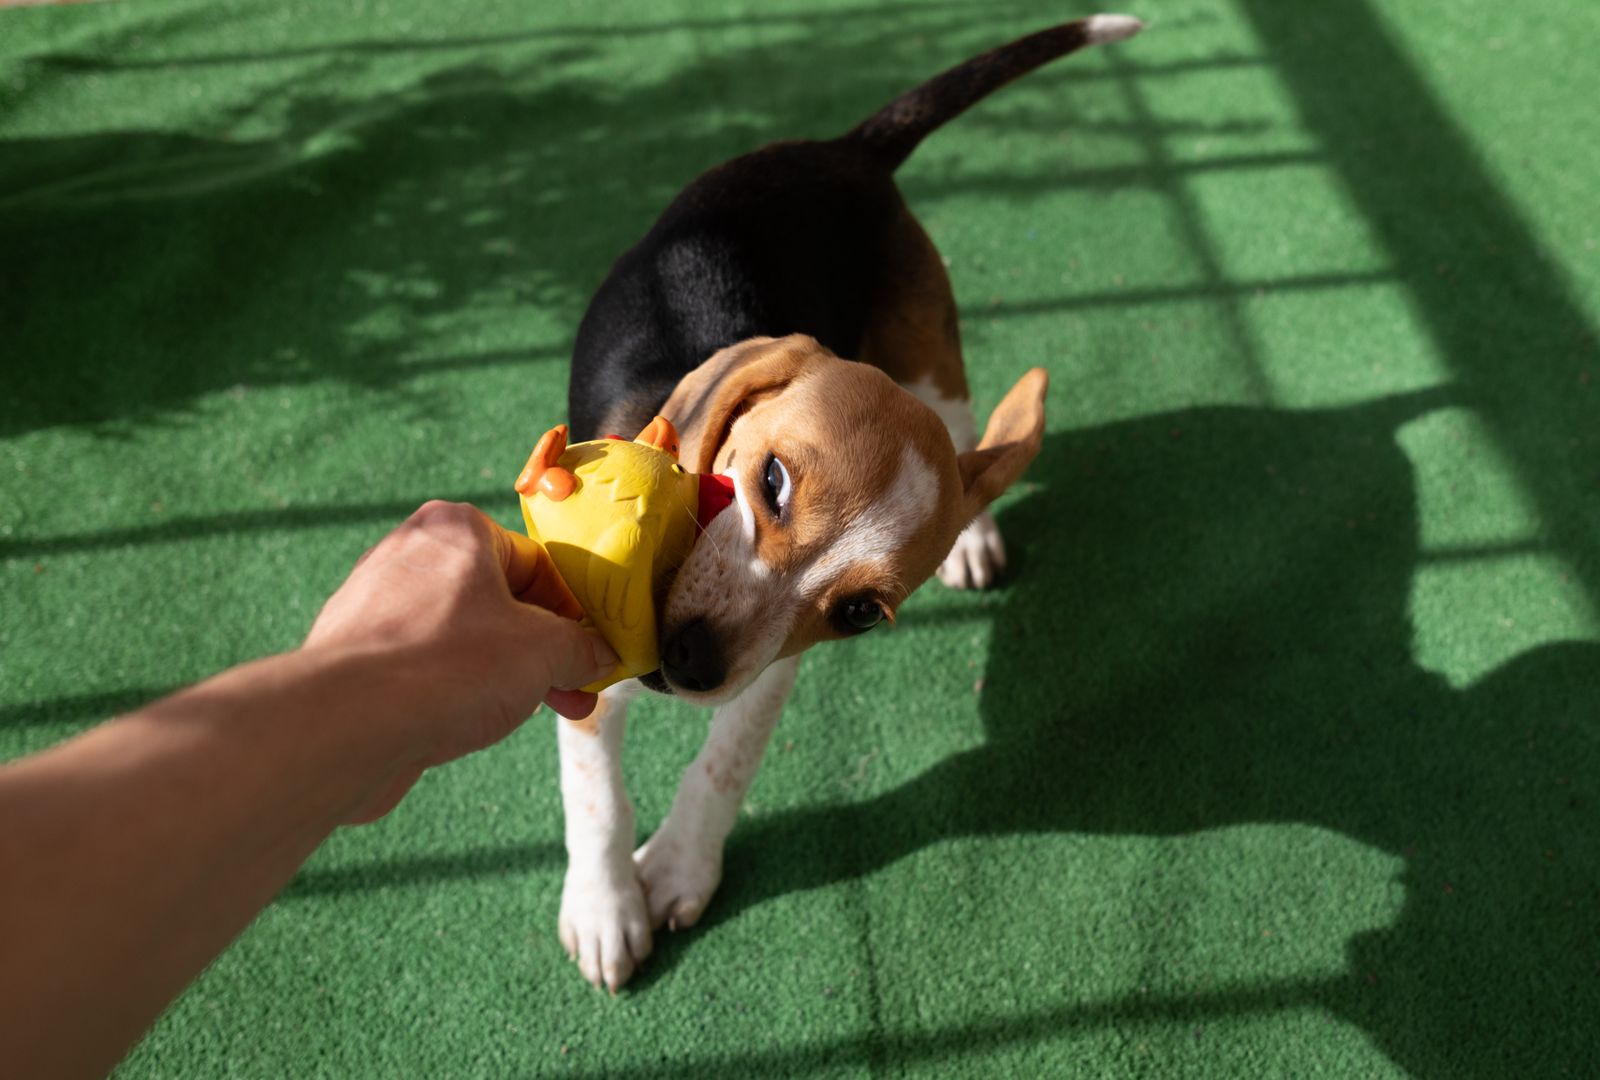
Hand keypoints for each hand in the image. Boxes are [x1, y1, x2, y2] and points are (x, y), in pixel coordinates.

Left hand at [305, 500, 615, 819]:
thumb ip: (580, 648)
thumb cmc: (444, 666)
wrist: (349, 722)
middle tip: (573, 688)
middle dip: (541, 651)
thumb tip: (599, 656)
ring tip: (531, 710)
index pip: (536, 564)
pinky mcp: (357, 652)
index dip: (572, 612)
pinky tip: (475, 721)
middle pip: (499, 601)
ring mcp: (377, 603)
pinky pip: (425, 664)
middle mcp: (411, 553)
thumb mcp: (544, 652)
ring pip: (463, 636)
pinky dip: (456, 688)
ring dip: (504, 673)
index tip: (593, 649)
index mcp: (457, 528)